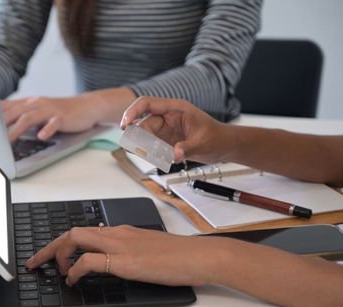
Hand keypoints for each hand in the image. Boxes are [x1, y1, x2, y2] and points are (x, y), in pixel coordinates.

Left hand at [2, 87, 135, 141]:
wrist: (87, 107)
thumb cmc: (62, 112)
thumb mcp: (39, 111)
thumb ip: (22, 115)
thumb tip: (2, 121)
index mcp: (30, 103)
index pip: (7, 107)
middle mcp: (37, 104)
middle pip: (14, 112)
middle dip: (0, 124)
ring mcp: (50, 110)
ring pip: (29, 117)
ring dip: (16, 129)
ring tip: (7, 141)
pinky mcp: (63, 117)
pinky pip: (53, 122)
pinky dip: (47, 129)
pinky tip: (42, 136)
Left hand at [25, 225, 210, 286]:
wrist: (199, 256)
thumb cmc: (177, 255)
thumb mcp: (146, 249)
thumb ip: (126, 250)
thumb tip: (110, 258)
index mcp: (120, 231)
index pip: (83, 230)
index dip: (62, 243)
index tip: (52, 254)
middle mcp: (116, 233)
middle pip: (72, 232)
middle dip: (49, 247)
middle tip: (35, 261)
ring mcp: (119, 245)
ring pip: (75, 239)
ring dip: (58, 255)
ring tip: (56, 271)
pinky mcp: (125, 261)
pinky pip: (89, 261)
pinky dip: (75, 271)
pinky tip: (73, 280)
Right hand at [120, 97, 235, 163]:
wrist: (225, 146)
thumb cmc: (217, 138)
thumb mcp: (203, 143)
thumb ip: (186, 149)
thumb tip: (174, 155)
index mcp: (176, 109)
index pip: (147, 104)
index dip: (133, 111)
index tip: (126, 124)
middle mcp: (167, 117)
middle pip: (143, 123)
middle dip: (138, 136)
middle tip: (136, 149)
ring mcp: (165, 129)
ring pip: (144, 136)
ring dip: (143, 146)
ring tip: (150, 156)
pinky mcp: (165, 141)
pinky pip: (151, 146)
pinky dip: (150, 153)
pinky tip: (158, 159)